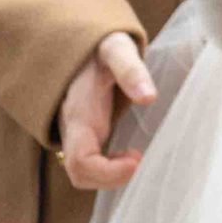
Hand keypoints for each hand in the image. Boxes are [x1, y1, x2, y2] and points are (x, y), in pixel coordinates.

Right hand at [57, 31, 156, 189]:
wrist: (79, 44)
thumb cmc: (98, 46)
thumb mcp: (116, 49)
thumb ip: (130, 69)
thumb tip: (148, 97)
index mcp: (79, 114)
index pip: (80, 161)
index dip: (107, 172)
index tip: (137, 159)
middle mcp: (73, 129)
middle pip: (79, 174)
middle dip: (110, 178)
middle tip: (138, 159)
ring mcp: (75, 133)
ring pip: (82, 172)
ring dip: (109, 176)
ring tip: (135, 157)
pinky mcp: (83, 134)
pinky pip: (88, 163)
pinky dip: (108, 169)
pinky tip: (128, 154)